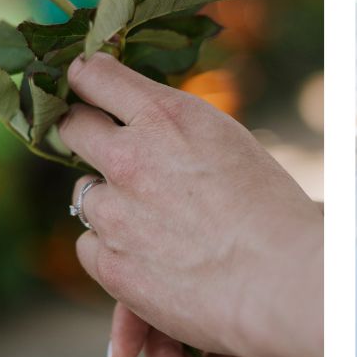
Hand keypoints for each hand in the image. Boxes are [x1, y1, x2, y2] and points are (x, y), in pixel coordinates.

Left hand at [60, 53, 322, 356]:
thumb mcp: (224, 139)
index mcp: (164, 116)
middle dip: (85, 132)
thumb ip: (172, 127)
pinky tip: (145, 255)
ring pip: (83, 193)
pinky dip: (110, 248)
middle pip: (74, 127)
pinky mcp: (110, 262)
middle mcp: (129, 156)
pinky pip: (88, 245)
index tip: (84, 82)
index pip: (95, 75)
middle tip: (103, 147)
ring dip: (107, 200)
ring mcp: (114, 212)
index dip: (86, 77)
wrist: (282, 281)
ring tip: (151, 219)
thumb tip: (138, 118)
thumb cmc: (271, 211)